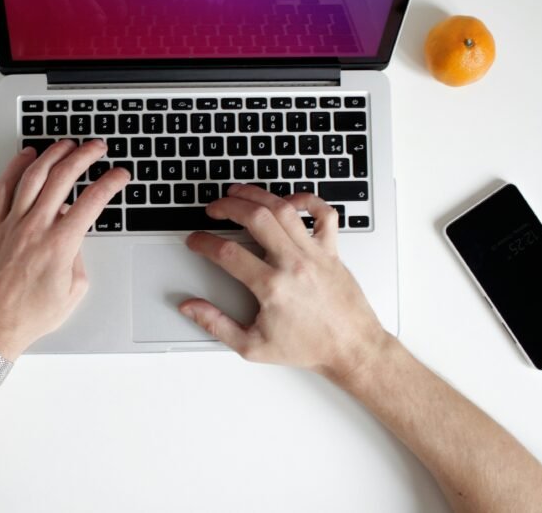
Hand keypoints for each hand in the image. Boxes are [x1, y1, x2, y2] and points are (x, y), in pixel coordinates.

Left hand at [0, 140, 129, 359]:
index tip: (119, 175)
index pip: (92, 201)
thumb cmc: (27, 317)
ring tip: (67, 144)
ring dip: (53, 154)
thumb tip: (75, 239)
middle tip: (97, 147)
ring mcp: (12, 224)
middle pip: (64, 177)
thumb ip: (79, 259)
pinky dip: (15, 167)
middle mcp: (36, 227)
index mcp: (60, 244)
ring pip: (33, 176)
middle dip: (85, 156)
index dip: (111, 183)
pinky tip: (26, 157)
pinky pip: (4, 188)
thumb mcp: (72, 293)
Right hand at [179, 184, 388, 382]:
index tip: (196, 241)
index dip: (204, 242)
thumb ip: (216, 324)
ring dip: (257, 196)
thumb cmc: (308, 347)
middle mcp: (293, 264)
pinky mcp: (332, 251)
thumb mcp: (252, 346)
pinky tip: (289, 201)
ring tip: (239, 193)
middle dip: (227, 207)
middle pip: (255, 218)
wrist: (351, 349)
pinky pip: (323, 214)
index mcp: (272, 287)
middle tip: (213, 210)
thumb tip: (190, 307)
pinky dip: (307, 200)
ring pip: (283, 209)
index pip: (227, 253)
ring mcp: (314, 254)